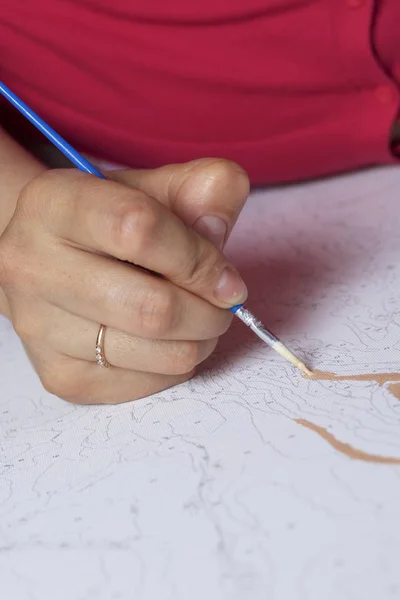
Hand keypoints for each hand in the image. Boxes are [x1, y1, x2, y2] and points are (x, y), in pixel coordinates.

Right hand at [0, 159, 248, 402]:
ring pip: (158, 354)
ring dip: (200, 340)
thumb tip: (219, 225)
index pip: (139, 230)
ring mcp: (39, 328)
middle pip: (152, 308)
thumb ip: (199, 189)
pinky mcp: (60, 375)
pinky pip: (149, 384)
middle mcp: (32, 266)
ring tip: (200, 320)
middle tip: (223, 305)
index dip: (200, 258)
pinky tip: (167, 340)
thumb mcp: (152, 189)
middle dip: (210, 312)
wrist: (53, 264)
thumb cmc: (109, 224)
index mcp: (53, 204)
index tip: (227, 278)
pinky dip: (175, 365)